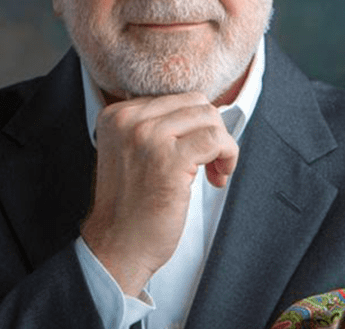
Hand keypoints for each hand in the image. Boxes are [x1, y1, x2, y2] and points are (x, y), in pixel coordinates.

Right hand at [80, 92, 238, 295]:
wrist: (117, 247)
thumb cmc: (130, 205)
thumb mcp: (130, 151)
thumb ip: (155, 126)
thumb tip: (202, 111)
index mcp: (116, 115)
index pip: (174, 98)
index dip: (194, 125)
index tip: (195, 152)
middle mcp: (128, 120)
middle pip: (195, 102)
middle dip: (211, 130)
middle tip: (210, 161)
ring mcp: (148, 136)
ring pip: (208, 117)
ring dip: (222, 145)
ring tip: (214, 171)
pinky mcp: (169, 159)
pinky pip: (216, 139)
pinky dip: (228, 155)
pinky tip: (218, 177)